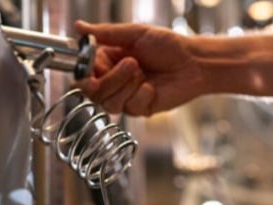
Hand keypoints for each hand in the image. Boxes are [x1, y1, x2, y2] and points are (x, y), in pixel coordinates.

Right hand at [75, 21, 206, 115]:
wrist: (193, 63)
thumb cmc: (167, 45)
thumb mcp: (135, 33)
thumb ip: (105, 33)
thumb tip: (78, 26)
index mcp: (108, 60)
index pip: (85, 74)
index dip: (85, 76)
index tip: (90, 73)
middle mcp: (114, 80)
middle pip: (95, 93)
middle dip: (112, 79)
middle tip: (132, 63)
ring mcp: (126, 97)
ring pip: (110, 103)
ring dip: (127, 87)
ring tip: (143, 73)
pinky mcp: (139, 109)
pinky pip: (131, 107)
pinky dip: (143, 95)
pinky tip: (153, 87)